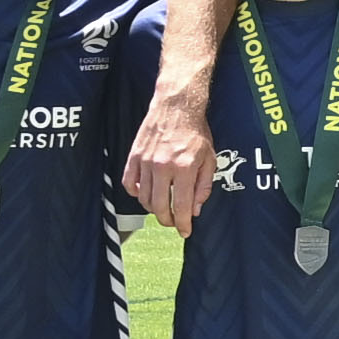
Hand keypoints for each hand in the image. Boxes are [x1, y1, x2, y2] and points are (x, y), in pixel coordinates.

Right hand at [125, 87, 216, 230]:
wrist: (176, 107)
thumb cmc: (196, 132)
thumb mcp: (209, 159)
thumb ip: (203, 187)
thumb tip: (195, 210)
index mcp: (185, 168)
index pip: (182, 207)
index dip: (184, 224)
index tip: (185, 231)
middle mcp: (163, 167)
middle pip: (160, 207)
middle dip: (168, 220)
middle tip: (174, 221)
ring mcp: (146, 162)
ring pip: (144, 199)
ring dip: (153, 209)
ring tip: (163, 207)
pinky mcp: (134, 156)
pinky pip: (129, 184)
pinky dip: (136, 194)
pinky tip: (146, 193)